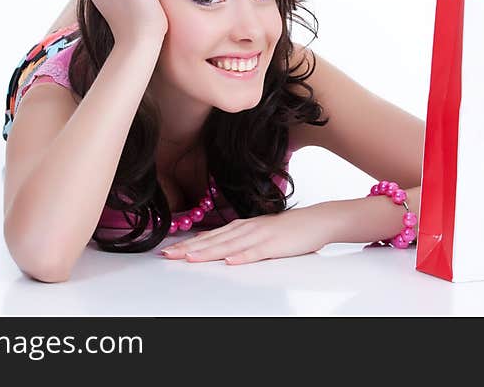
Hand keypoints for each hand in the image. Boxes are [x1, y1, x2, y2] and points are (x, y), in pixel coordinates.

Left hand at [160, 207, 332, 264]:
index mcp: (241, 226)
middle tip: (168, 256)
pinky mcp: (275, 245)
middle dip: (189, 249)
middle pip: (213, 241)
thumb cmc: (287, 229)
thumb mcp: (257, 230)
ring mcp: (260, 236)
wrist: (316, 220)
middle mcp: (247, 229)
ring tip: (190, 259)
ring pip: (229, 246)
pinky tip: (230, 262)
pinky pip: (256, 252)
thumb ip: (235, 237)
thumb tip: (211, 243)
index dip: (187, 244)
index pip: (209, 236)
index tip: (168, 250)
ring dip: (209, 252)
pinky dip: (242, 257)